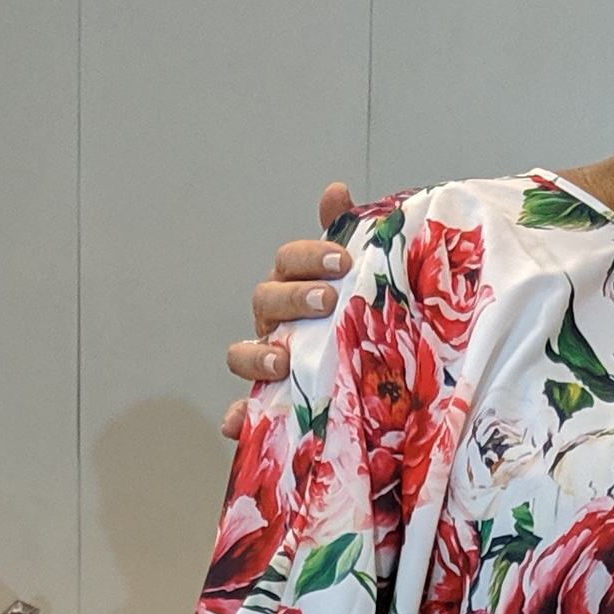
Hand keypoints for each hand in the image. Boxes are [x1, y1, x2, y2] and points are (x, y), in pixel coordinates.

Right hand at [222, 181, 356, 430]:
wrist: (377, 387)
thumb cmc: (356, 325)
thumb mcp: (361, 283)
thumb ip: (349, 234)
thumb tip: (335, 191)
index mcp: (296, 288)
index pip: (290, 262)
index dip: (310, 257)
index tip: (342, 261)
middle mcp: (276, 323)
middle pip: (266, 301)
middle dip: (293, 298)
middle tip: (327, 301)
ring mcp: (269, 362)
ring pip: (244, 353)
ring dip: (258, 354)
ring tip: (282, 359)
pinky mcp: (270, 405)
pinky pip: (246, 412)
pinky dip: (237, 417)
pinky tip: (235, 422)